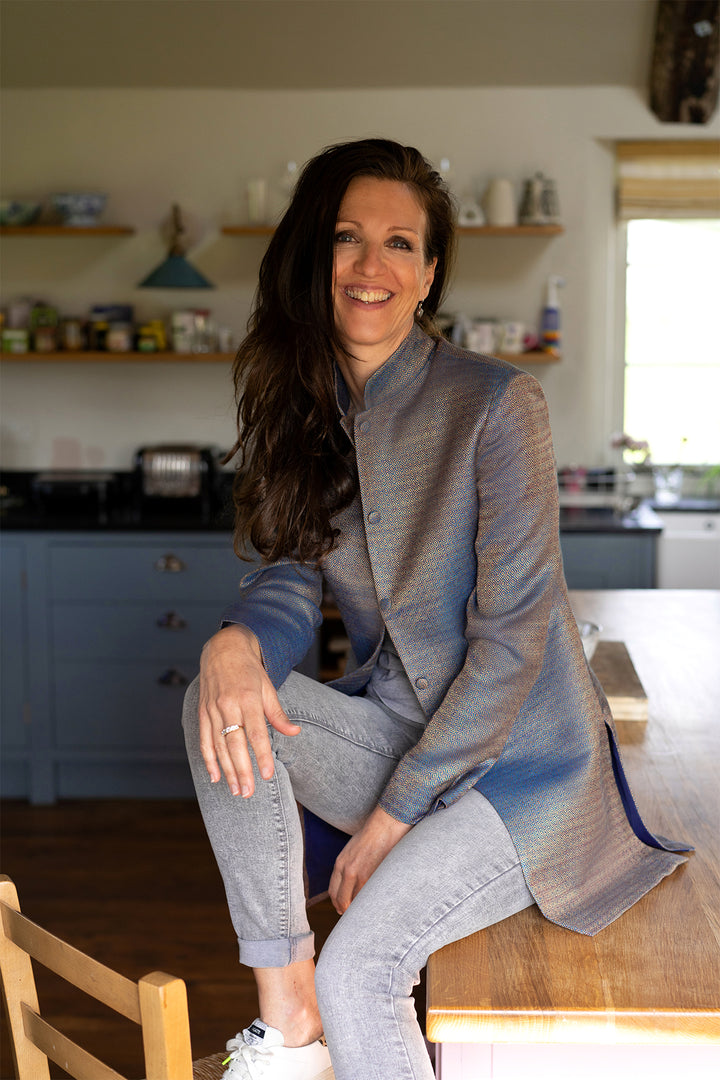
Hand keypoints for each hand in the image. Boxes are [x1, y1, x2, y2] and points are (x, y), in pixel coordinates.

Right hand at [198, 623, 300, 796]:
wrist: (223, 649)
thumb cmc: (250, 670)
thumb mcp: (268, 688)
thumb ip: (278, 714)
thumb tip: (294, 732)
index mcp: (248, 698)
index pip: (256, 733)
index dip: (262, 755)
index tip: (268, 775)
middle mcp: (228, 705)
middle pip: (235, 744)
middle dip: (242, 771)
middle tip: (249, 793)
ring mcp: (212, 709)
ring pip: (218, 746)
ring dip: (227, 771)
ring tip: (236, 790)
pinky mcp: (202, 712)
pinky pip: (204, 740)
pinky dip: (208, 759)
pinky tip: (215, 776)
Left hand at [329, 805, 411, 913]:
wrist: (386, 825)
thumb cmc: (371, 835)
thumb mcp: (351, 850)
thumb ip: (347, 865)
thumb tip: (349, 882)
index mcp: (340, 863)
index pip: (333, 891)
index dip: (337, 902)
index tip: (342, 908)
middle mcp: (347, 871)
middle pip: (341, 900)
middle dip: (345, 909)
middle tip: (351, 915)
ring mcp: (361, 876)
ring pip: (355, 901)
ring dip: (359, 908)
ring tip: (364, 912)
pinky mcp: (374, 877)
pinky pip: (368, 897)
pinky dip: (369, 903)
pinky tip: (373, 904)